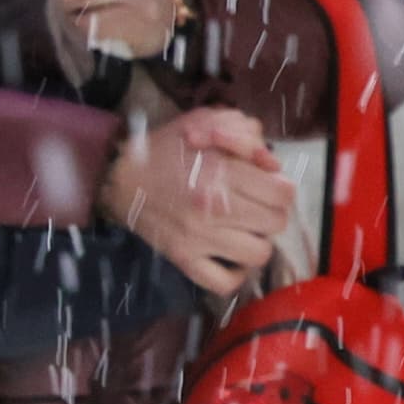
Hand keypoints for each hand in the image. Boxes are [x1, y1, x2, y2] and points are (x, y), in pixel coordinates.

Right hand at [102, 107, 296, 296]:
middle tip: (257, 205)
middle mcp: (213, 208)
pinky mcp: (184, 260)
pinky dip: (236, 274)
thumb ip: (245, 133)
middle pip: (276, 222)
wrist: (121, 178)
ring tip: (246, 229)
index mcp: (221, 171)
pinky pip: (225, 282)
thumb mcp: (206, 121)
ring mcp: (199, 239)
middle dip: (273, 212)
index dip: (282, 187)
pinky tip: (234, 257)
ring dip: (258, 241)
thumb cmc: (168, 148)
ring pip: (258, 254)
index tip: (268, 184)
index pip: (282, 193)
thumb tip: (272, 164)